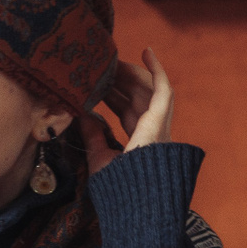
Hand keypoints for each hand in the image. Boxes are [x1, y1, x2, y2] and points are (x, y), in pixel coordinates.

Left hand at [81, 48, 172, 175]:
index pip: (125, 108)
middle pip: (134, 95)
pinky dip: (157, 69)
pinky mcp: (160, 118)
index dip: (111, 93)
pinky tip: (147, 51)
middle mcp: (150, 129)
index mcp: (138, 139)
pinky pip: (163, 88)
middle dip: (116, 79)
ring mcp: (157, 123)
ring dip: (129, 72)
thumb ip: (94, 136)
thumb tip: (83, 115)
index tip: (95, 81)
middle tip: (99, 65)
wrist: (133, 197)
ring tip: (112, 60)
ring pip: (145, 88)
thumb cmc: (118, 186)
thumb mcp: (100, 155)